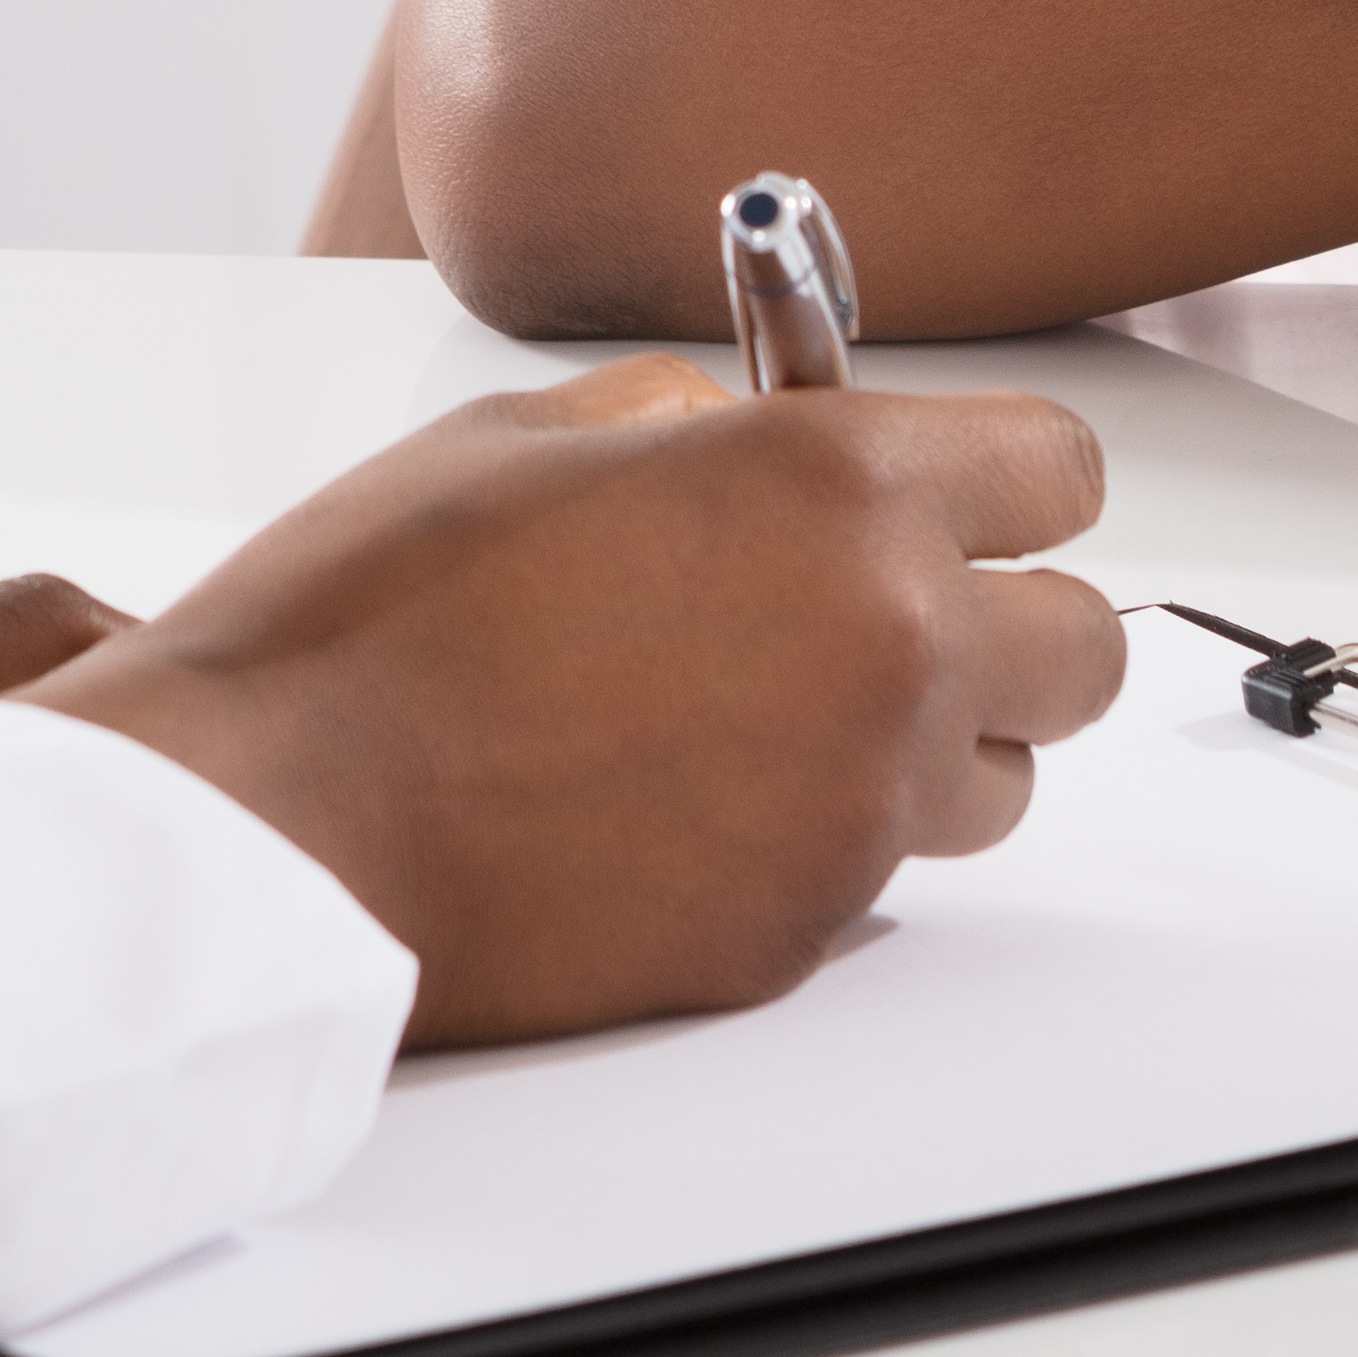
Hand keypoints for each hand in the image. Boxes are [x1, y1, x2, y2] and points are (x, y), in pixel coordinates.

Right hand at [36, 355, 1131, 1044]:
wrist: (274, 830)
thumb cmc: (363, 630)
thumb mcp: (526, 435)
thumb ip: (687, 421)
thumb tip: (746, 433)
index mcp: (832, 490)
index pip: (1058, 473)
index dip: (1005, 477)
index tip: (966, 489)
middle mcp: (882, 649)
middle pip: (1084, 650)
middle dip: (1011, 620)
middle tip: (906, 607)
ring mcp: (850, 811)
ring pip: (1000, 783)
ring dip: (930, 745)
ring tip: (777, 717)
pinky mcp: (793, 935)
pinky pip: (871, 878)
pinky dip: (813, 841)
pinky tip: (679, 806)